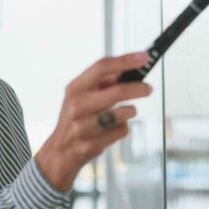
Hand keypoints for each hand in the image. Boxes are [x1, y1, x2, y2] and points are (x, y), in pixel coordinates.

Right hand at [35, 52, 153, 190]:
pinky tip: (111, 130)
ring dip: (130, 112)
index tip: (144, 57)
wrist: (60, 151)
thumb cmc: (75, 119)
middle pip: (117, 91)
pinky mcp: (92, 144)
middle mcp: (77, 105)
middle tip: (148, 88)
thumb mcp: (80, 96)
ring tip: (124, 113)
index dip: (125, 60)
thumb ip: (101, 82)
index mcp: (75, 88)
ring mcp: (84, 126)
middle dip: (138, 88)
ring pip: (124, 113)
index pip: (102, 67)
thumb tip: (128, 68)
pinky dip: (122, 129)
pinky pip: (122, 131)